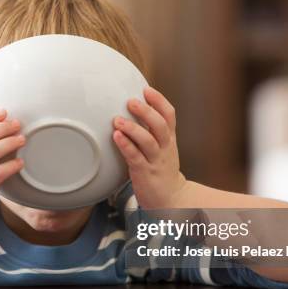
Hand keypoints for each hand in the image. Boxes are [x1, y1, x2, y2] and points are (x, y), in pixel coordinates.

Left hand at [112, 86, 186, 208]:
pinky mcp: (144, 172)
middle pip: (159, 125)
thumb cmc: (161, 171)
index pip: (169, 115)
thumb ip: (152, 131)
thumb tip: (135, 111)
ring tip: (118, 120)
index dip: (159, 101)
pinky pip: (135, 157)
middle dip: (146, 111)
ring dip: (132, 128)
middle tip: (131, 101)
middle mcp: (164, 147)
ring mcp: (155, 160)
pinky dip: (126, 145)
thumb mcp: (163, 148)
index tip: (147, 90)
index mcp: (169, 139)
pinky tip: (116, 137)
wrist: (171, 199)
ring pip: (148, 141)